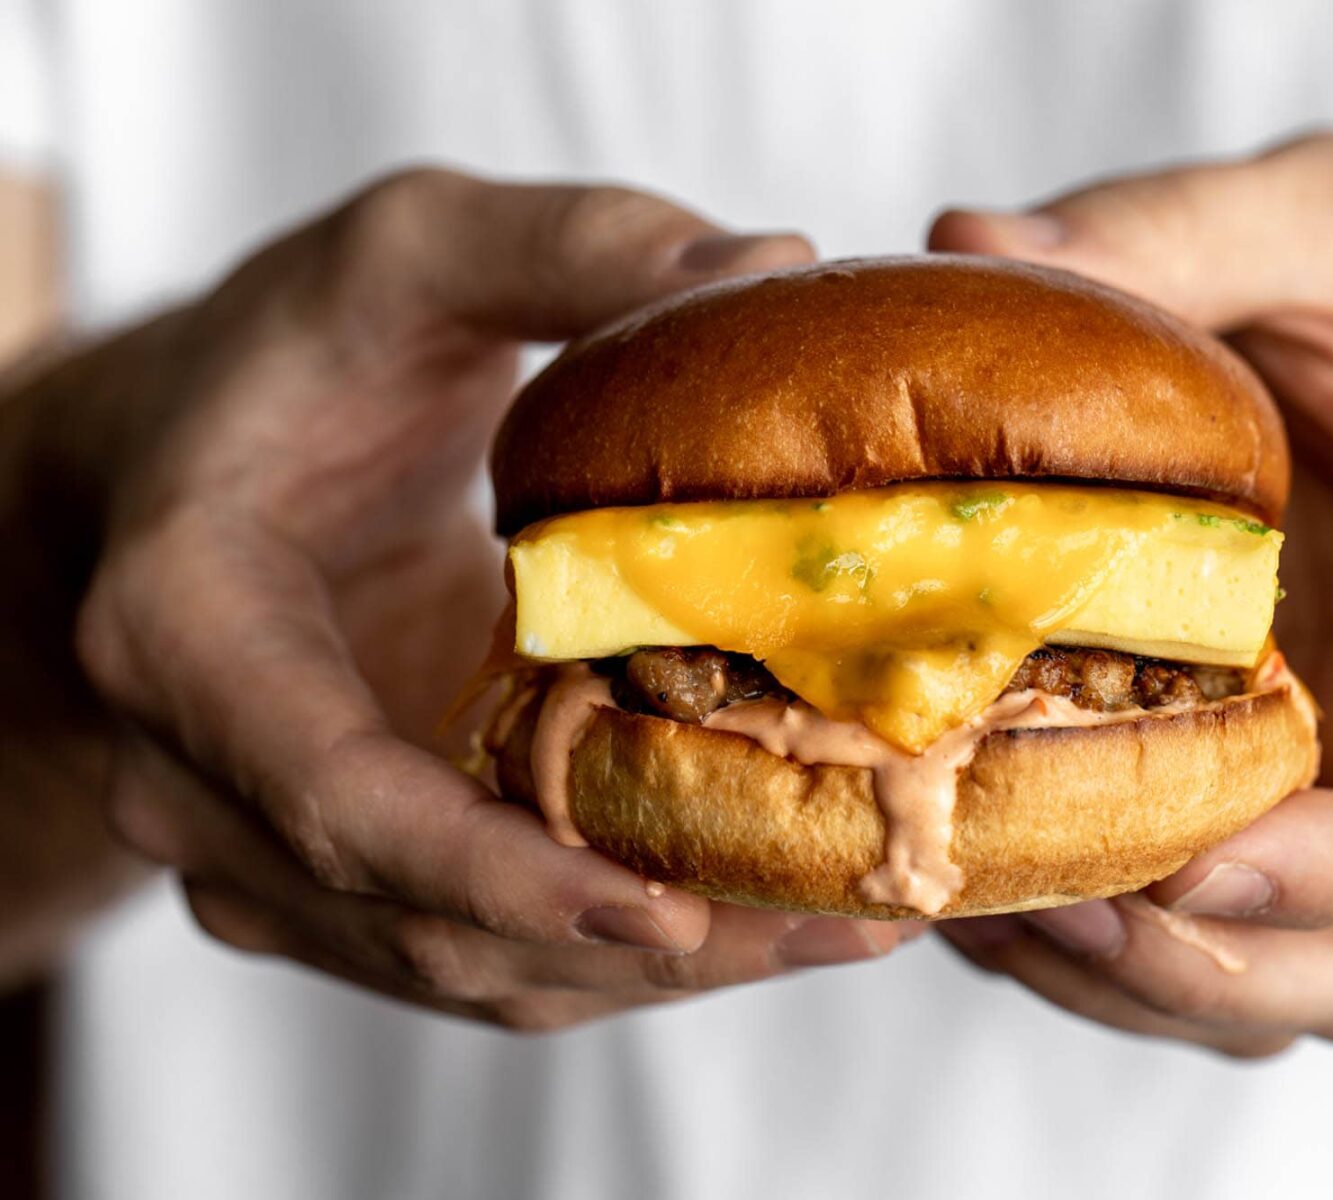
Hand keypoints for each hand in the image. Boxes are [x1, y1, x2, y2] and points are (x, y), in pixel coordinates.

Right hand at [60, 169, 914, 1027]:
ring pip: (466, 968)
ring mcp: (266, 852)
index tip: (670, 912)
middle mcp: (202, 779)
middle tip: (846, 920)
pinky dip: (618, 950)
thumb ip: (570, 246)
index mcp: (191, 629)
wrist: (182, 471)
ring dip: (655, 970)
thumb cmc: (287, 360)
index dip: (501, 876)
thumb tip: (770, 264)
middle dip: (639, 943)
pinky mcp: (340, 881)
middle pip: (429, 922)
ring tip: (848, 924)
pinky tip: (764, 910)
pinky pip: (482, 952)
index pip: (338, 798)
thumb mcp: (410, 256)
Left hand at [930, 134, 1332, 1054]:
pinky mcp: (1272, 789)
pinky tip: (969, 854)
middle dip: (1203, 968)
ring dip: (1127, 980)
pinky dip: (1088, 932)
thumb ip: (1176, 235)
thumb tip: (966, 250)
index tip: (1187, 870)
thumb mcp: (1326, 222)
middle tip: (1034, 902)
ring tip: (968, 892)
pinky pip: (1201, 925)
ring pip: (1278, 982)